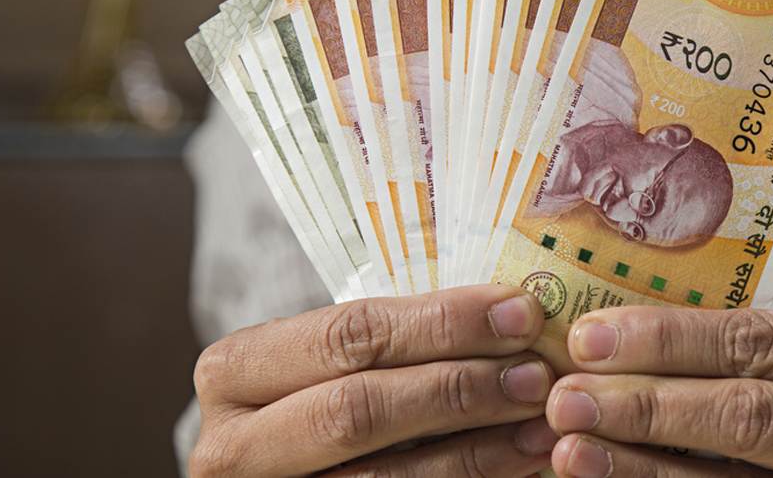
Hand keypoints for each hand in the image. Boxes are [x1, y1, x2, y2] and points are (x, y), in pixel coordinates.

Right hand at [189, 284, 559, 476]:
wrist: (293, 470)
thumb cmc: (321, 398)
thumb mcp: (331, 362)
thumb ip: (392, 339)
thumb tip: (508, 311)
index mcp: (235, 371)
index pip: (346, 336)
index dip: (441, 323)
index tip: (519, 311)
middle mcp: (231, 444)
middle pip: (359, 409)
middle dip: (460, 386)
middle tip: (537, 372)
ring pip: (383, 476)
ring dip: (477, 445)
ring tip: (540, 419)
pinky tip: (519, 460)